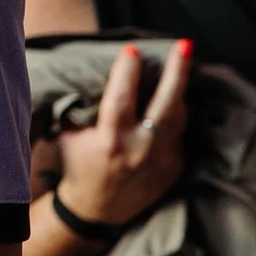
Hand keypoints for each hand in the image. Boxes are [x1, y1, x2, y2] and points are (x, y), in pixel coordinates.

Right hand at [54, 40, 192, 230]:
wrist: (97, 209)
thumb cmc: (79, 165)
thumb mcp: (72, 136)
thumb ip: (87, 109)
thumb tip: (105, 77)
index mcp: (110, 142)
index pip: (122, 98)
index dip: (127, 72)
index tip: (132, 51)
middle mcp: (140, 150)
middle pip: (166, 104)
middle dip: (177, 71)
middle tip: (184, 45)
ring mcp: (163, 161)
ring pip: (179, 117)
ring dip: (180, 89)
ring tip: (182, 63)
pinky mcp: (176, 167)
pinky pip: (179, 133)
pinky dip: (175, 113)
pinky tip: (173, 97)